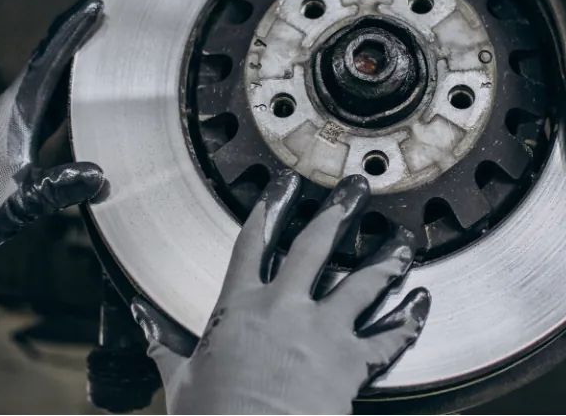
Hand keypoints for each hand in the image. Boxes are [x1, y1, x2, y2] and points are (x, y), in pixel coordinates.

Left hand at [0, 0, 106, 291]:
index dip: (71, 33)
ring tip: (101, 48)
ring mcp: (4, 127)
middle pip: (47, 66)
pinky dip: (64, 95)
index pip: (47, 64)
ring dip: (71, 66)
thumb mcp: (15, 205)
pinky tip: (79, 98)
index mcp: (8, 117)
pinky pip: (42, 109)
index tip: (94, 7)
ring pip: (45, 87)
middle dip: (76, 39)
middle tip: (106, 16)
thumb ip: (59, 188)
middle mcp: (5, 113)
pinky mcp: (5, 143)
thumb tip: (102, 177)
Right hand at [132, 171, 430, 413]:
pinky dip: (409, 320)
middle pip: (315, 246)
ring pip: (362, 282)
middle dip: (338, 211)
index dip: (270, 207)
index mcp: (239, 308)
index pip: (254, 242)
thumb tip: (143, 322)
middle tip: (356, 188)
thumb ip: (164, 345)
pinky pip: (388, 337)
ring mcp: (322, 332)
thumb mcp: (180, 381)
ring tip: (403, 240)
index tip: (284, 185)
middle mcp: (284, 309)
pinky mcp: (350, 362)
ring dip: (386, 258)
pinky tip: (422, 303)